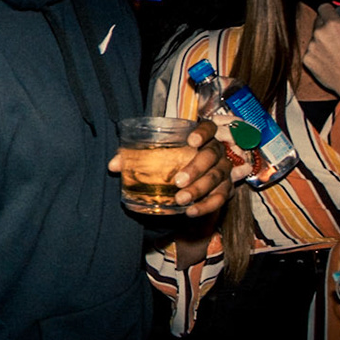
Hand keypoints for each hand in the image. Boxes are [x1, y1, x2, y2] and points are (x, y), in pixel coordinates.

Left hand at [107, 119, 241, 220]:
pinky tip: (191, 211)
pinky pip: (221, 198)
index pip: (209, 127)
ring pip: (217, 178)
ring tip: (181, 200)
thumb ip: (135, 155)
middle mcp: (217, 150)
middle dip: (196, 168)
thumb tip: (112, 165)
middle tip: (178, 181)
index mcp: (203, 135)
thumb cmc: (173, 157)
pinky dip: (207, 206)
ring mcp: (225, 169)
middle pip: (212, 156)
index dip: (203, 133)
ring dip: (199, 190)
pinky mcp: (227, 188)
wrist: (196, 175)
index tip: (191, 141)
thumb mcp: (157, 152)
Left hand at [300, 4, 339, 97]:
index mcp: (333, 25)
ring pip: (314, 38)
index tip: (332, 14)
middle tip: (339, 36)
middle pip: (318, 21)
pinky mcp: (307, 60)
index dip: (330, 10)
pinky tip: (331, 61)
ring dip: (322, 41)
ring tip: (338, 53)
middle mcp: (319, 34)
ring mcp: (311, 48)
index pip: (324, 7)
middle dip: (326, 25)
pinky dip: (318, 54)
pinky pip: (311, 51)